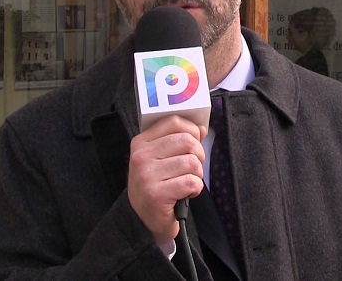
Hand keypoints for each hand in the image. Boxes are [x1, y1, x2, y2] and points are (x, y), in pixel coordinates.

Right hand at [127, 115, 206, 245]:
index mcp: (141, 142)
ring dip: (197, 175)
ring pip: (192, 162)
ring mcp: (147, 175)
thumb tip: (201, 128)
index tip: (195, 140)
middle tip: (192, 167)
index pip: (173, 122)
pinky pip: (191, 182)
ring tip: (186, 182)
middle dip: (198, 155)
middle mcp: (141, 157)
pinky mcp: (156, 194)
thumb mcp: (161, 159)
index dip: (192, 130)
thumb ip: (179, 140)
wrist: (142, 220)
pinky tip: (186, 193)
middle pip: (187, 141)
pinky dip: (195, 189)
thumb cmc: (156, 185)